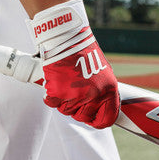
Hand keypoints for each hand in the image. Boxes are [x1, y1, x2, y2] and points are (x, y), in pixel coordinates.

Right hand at [27, 0, 118, 127]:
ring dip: (63, 100)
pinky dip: (50, 95)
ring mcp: (75, 96)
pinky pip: (51, 103)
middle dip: (77, 109)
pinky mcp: (57, 93)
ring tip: (65, 82)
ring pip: (66, 110)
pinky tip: (54, 81)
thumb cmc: (84, 53)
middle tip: (73, 94)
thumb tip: (103, 108)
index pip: (106, 118)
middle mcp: (94, 96)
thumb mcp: (103, 72)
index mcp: (108, 90)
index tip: (91, 119)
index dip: (98, 121)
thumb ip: (104, 91)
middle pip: (83, 117)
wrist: (67, 38)